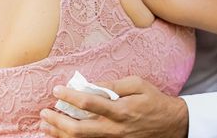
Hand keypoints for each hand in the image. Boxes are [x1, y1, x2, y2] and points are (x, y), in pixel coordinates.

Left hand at [40, 76, 188, 137]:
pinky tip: (60, 134)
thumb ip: (114, 84)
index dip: (70, 96)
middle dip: (58, 121)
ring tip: (45, 124)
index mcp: (121, 110)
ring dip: (60, 133)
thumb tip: (90, 84)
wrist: (171, 125)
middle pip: (79, 129)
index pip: (89, 103)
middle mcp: (115, 129)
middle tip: (44, 112)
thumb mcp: (138, 84)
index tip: (57, 90)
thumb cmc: (154, 100)